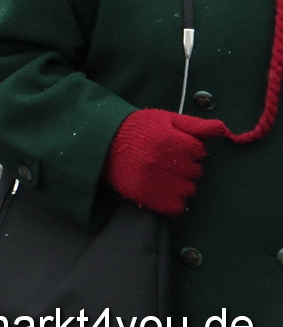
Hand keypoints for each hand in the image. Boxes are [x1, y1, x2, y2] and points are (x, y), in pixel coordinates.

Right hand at [103, 108, 227, 215]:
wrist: (102, 144)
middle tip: (168, 160)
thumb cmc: (136, 128)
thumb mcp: (165, 119)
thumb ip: (195, 125)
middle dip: (186, 166)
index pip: (199, 152)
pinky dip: (174, 201)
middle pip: (196, 172)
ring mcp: (158, 182)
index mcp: (171, 140)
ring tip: (164, 175)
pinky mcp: (148, 197)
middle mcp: (166, 162)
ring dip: (181, 184)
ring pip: (188, 190)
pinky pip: (176, 207)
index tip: (175, 146)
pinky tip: (163, 190)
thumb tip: (223, 129)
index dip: (189, 148)